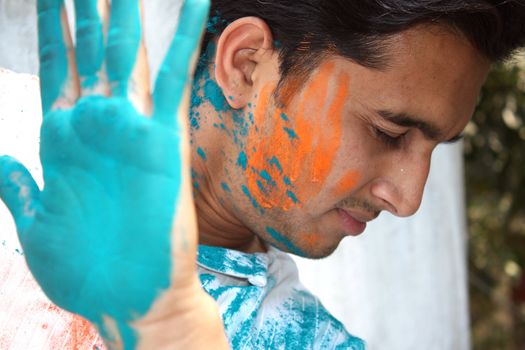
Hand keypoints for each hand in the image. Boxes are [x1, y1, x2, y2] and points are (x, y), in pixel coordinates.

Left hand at [0, 0, 226, 347]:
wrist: (127, 297)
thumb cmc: (81, 270)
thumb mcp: (33, 225)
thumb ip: (16, 184)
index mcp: (61, 137)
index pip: (57, 64)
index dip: (51, 24)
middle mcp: (97, 122)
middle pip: (89, 45)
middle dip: (85, 4)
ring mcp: (131, 127)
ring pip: (128, 52)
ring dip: (124, 11)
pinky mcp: (164, 140)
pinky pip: (176, 80)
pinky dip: (184, 41)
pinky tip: (194, 4)